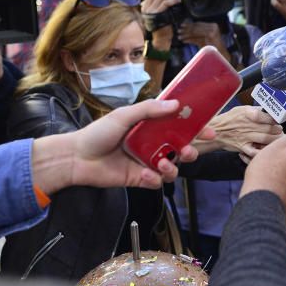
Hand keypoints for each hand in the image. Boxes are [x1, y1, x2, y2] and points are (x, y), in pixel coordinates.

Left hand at [31, 99, 214, 193]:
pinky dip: (155, 178)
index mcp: (151, 126)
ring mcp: (147, 162)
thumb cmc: (98, 133)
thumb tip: (176, 105)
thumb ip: (150, 110)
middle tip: (189, 150)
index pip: (179, 126)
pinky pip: (157, 181)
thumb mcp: (124, 115)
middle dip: (190, 151)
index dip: (196, 128)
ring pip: (172, 167)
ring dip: (173, 167)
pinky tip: (146, 174)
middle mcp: (152, 144)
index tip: (208, 129)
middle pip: (181, 148)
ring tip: (163, 164)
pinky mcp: (140, 178)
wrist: (77, 158)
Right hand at [142, 0, 181, 48]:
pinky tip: (177, 0)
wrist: (159, 40)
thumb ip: (157, 6)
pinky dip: (172, 0)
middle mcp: (146, 8)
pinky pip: (165, 4)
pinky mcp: (157, 15)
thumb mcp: (157, 15)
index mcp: (145, 7)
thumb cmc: (160, 29)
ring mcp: (151, 11)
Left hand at [178, 19, 223, 49]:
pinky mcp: (210, 36)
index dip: (189, 24)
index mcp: (213, 25)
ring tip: (180, 36)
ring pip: (195, 32)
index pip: (199, 23)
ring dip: (186, 34)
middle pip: (196, 27)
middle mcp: (213, 27)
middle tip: (179, 31)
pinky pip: (197, 37)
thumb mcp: (205, 38)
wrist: (222, 55)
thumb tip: (186, 27)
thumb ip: (197, 33)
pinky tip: (184, 40)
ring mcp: (213, 31)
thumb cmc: (213, 48)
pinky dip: (190, 39)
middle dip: (186, 29)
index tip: (182, 25)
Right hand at [201, 106, 281, 158]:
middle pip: (268, 128)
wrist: (216, 131)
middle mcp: (247, 125)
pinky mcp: (242, 147)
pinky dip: (261, 152)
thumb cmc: (229, 119)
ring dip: (274, 139)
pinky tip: (267, 150)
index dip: (275, 120)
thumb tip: (268, 110)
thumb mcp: (241, 109)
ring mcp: (244, 137)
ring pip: (265, 139)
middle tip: (280, 130)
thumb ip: (255, 110)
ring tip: (277, 138)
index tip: (278, 120)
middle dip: (278, 130)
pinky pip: (254, 152)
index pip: (267, 116)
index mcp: (247, 113)